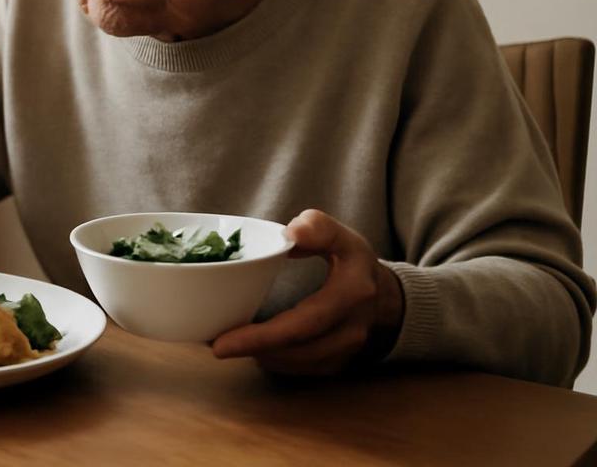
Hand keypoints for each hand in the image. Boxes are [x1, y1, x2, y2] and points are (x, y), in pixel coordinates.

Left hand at [211, 209, 404, 374]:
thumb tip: (292, 232)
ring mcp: (345, 353)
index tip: (222, 341)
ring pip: (295, 363)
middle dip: (251, 349)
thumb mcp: (343, 237)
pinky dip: (271, 360)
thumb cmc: (353, 263)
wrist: (383, 298)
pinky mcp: (335, 365)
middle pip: (295, 349)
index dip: (262, 336)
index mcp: (352, 294)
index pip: (303, 322)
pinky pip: (299, 369)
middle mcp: (351, 330)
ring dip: (258, 356)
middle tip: (213, 345)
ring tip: (223, 342)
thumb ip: (319, 227)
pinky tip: (249, 347)